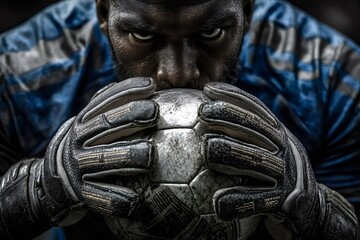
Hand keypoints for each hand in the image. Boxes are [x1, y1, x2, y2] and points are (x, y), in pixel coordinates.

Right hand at [42, 77, 158, 223]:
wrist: (52, 180)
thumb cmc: (85, 147)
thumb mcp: (89, 124)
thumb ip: (109, 106)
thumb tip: (146, 84)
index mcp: (83, 122)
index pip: (105, 101)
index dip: (127, 91)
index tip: (150, 86)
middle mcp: (78, 141)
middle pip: (105, 125)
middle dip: (129, 116)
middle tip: (154, 112)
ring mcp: (77, 167)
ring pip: (103, 159)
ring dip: (126, 155)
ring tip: (149, 153)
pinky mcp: (80, 193)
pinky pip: (99, 197)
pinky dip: (116, 199)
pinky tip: (135, 201)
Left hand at [198, 82, 357, 238]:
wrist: (308, 210)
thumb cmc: (277, 175)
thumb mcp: (271, 149)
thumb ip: (252, 133)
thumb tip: (219, 119)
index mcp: (278, 135)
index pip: (255, 110)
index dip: (233, 96)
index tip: (208, 89)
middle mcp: (284, 150)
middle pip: (255, 128)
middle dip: (228, 116)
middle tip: (203, 112)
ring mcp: (286, 174)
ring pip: (256, 159)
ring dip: (231, 151)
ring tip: (207, 147)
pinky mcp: (284, 201)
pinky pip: (256, 201)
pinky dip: (236, 201)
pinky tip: (218, 202)